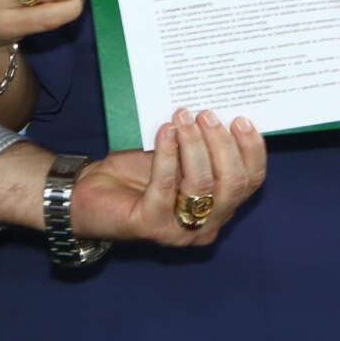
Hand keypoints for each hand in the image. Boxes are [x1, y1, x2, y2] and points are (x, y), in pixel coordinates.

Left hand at [70, 108, 264, 246]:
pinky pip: (166, 186)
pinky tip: (165, 131)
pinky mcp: (150, 225)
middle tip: (206, 115)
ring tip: (183, 117)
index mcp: (220, 207)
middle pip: (233, 184)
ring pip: (203, 185)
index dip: (251, 150)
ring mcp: (179, 230)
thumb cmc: (136, 172)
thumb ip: (199, 144)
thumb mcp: (176, 155)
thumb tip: (218, 110)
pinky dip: (167, 154)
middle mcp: (206, 224)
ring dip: (195, 145)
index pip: (250, 182)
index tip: (242, 119)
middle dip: (223, 144)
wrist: (88, 192)